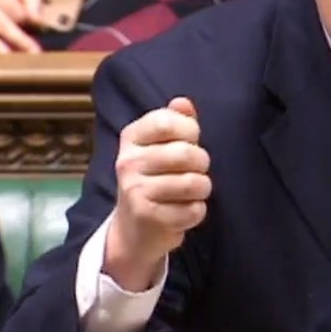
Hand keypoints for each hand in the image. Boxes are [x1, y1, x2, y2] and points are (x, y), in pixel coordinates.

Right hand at [105, 97, 210, 291]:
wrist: (134, 228)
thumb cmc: (155, 178)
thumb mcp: (161, 146)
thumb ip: (175, 121)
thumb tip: (184, 102)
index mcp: (132, 137)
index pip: (166, 121)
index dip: (190, 130)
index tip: (191, 140)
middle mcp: (127, 162)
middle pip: (185, 153)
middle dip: (202, 163)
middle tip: (196, 170)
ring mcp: (134, 190)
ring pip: (193, 183)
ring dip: (202, 189)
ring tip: (193, 191)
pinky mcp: (147, 217)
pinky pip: (193, 210)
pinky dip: (197, 211)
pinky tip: (184, 211)